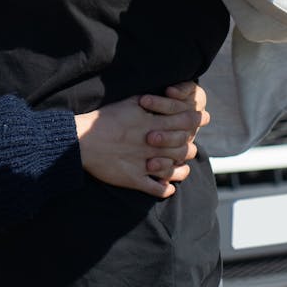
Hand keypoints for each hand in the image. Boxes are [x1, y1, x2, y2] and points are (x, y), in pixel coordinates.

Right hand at [75, 82, 209, 198]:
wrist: (82, 140)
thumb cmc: (104, 119)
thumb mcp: (128, 103)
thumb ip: (150, 102)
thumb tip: (165, 96)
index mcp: (150, 123)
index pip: (182, 121)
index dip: (195, 119)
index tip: (204, 117)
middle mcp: (151, 144)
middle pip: (181, 146)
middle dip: (190, 146)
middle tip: (193, 147)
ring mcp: (143, 163)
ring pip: (172, 169)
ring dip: (181, 169)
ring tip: (184, 168)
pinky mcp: (134, 179)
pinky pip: (155, 188)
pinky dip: (165, 189)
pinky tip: (169, 188)